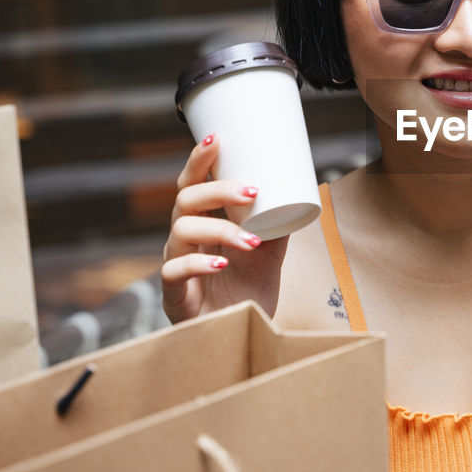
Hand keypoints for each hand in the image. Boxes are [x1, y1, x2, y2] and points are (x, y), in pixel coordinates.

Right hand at [160, 135, 288, 322]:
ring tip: (251, 240)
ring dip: (221, 230)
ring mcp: (176, 264)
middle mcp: (185, 239)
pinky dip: (198, 264)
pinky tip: (220, 264)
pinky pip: (173, 271)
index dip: (199, 160)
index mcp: (203, 222)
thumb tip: (298, 190)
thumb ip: (279, 223)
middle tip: (251, 191)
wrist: (244, 333)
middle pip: (185, 200)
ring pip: (182, 231)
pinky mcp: (175, 295)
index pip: (193, 184)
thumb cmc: (250, 288)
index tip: (217, 139)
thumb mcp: (270, 251)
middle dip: (217, 189)